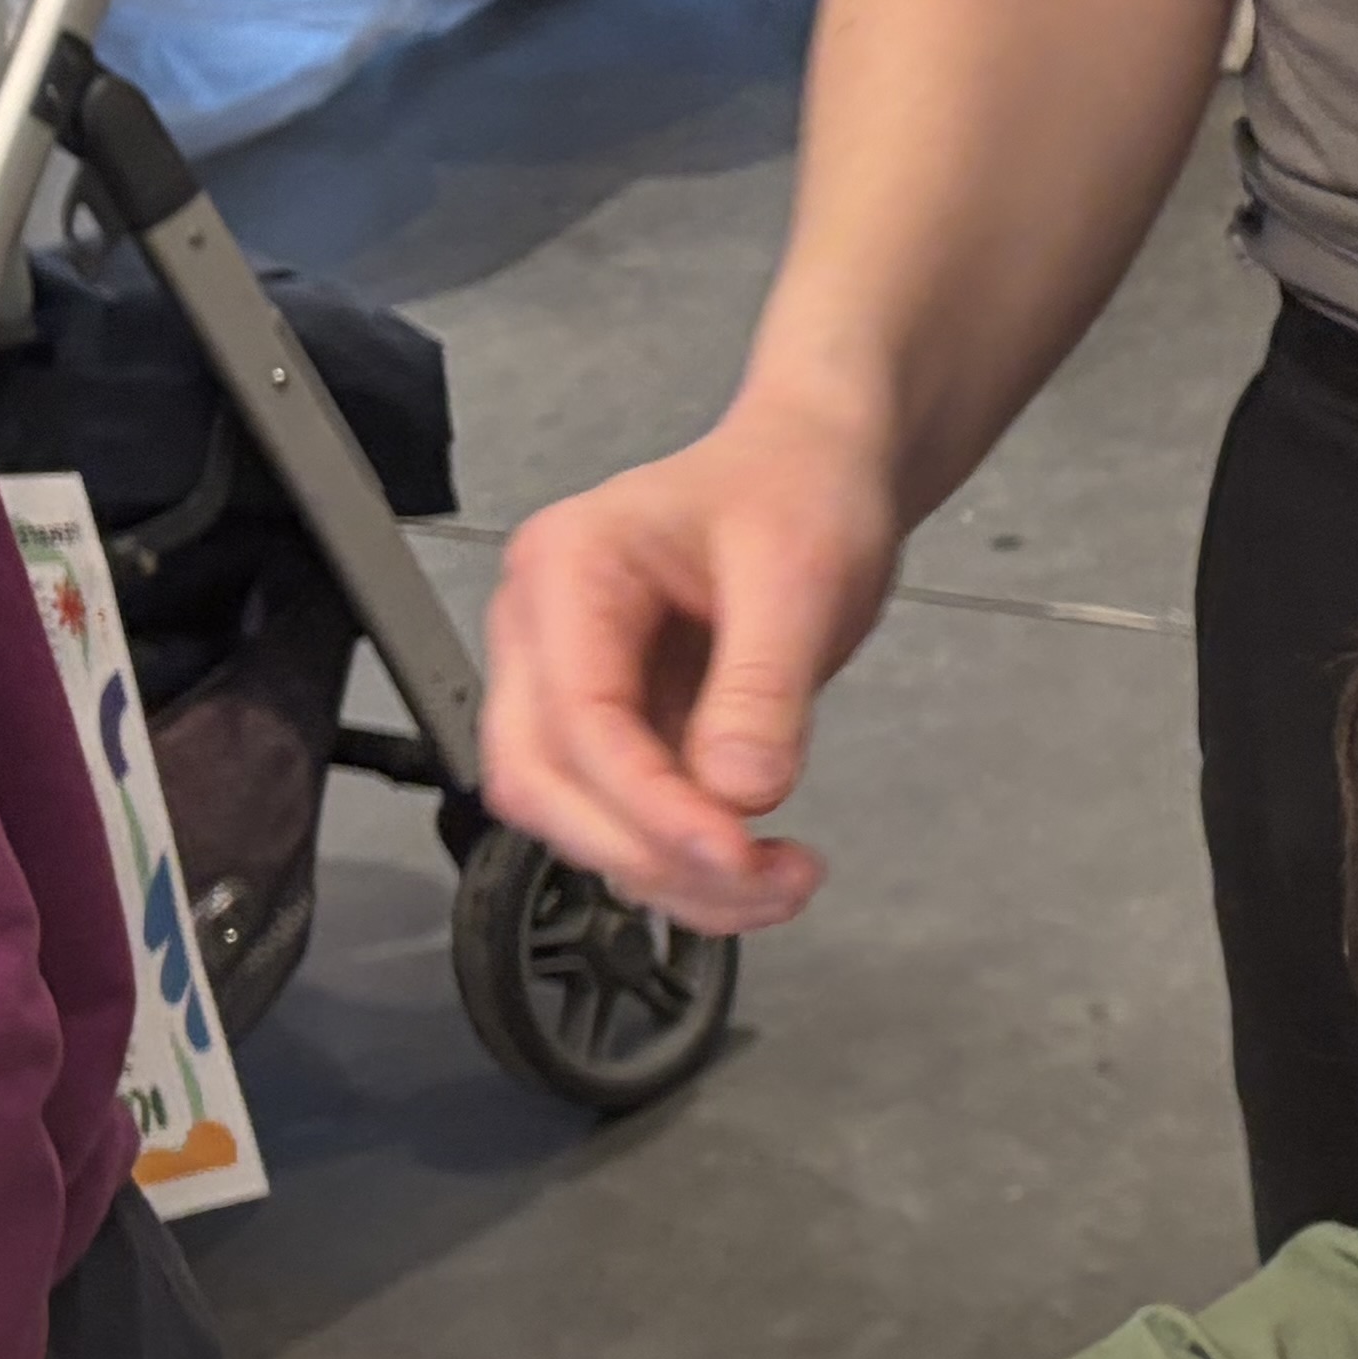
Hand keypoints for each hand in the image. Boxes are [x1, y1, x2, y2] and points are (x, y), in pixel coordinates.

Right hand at [477, 389, 904, 935]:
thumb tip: (742, 794)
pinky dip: (683, 863)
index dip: (650, 806)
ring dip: (668, 875)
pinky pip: (622, 816)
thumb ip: (764, 686)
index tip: (738, 856)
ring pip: (572, 817)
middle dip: (650, 855)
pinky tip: (759, 870)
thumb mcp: (799, 576)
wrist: (814, 473)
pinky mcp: (618, 726)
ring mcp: (570, 683)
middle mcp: (544, 631)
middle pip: (543, 782)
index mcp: (568, 570)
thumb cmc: (799, 491)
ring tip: (784, 885)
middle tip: (770, 885)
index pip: (577, 717)